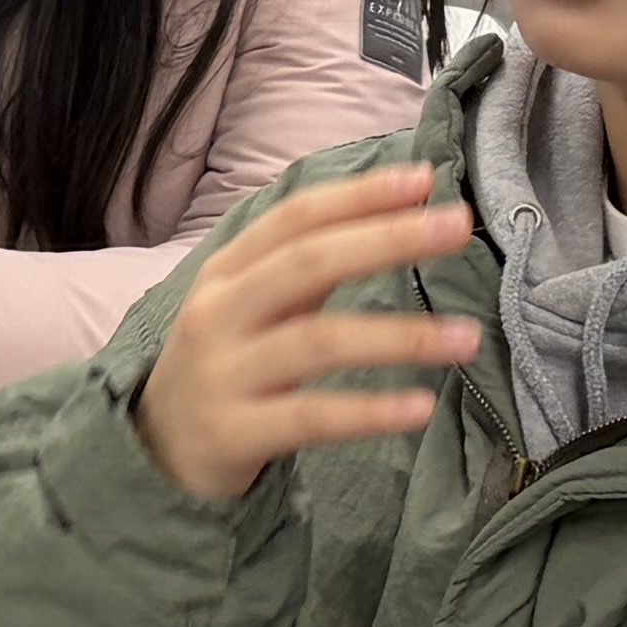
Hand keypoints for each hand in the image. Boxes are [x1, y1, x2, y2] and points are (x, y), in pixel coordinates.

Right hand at [125, 163, 484, 504]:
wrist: (159, 446)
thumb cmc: (227, 360)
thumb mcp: (250, 303)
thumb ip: (309, 263)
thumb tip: (402, 214)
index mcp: (228, 271)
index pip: (295, 219)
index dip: (358, 196)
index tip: (424, 179)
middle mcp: (220, 312)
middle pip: (308, 264)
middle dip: (387, 240)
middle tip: (457, 226)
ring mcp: (225, 373)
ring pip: (318, 342)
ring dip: (399, 336)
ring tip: (468, 337)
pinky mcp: (236, 432)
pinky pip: (312, 418)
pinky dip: (369, 411)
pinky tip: (420, 407)